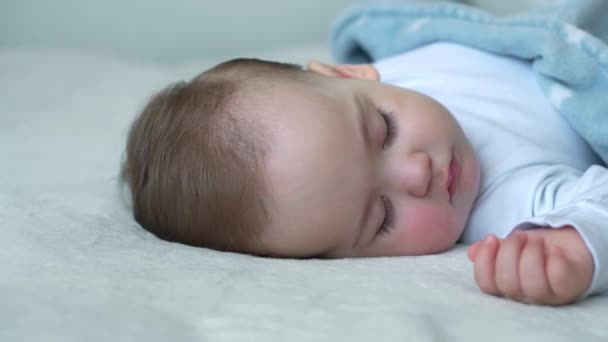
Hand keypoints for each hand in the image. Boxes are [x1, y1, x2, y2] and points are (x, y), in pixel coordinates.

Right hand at [467, 227, 592, 304]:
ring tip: (535, 239)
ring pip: (533, 284)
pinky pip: (558, 279)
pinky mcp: (570, 288)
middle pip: (507, 283)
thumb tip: (472, 252)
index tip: (491, 238)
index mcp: (505, 287)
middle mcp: (524, 296)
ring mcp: (547, 295)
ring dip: (531, 254)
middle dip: (510, 252)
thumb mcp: (508, 246)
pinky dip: (554, 260)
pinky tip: (553, 249)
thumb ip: (489, 249)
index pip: (486, 284)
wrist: (567, 251)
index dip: (484, 261)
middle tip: (519, 235)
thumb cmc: (533, 250)